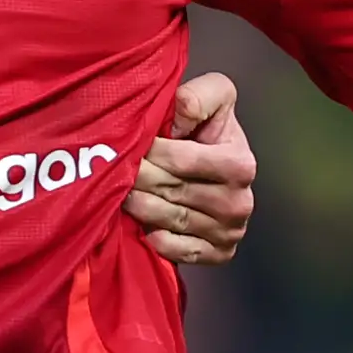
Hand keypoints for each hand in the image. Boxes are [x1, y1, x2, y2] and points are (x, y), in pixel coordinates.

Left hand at [128, 69, 257, 265]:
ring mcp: (230, 232)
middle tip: (113, 168)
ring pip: (167, 219)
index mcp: (240, 164)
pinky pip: (176, 250)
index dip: (150, 150)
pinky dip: (154, 238)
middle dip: (137, 177)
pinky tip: (142, 224)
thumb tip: (176, 118)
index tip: (129, 141)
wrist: (218, 166)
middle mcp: (239, 202)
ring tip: (120, 190)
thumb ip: (197, 98)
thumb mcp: (214, 98)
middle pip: (170, 190)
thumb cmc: (208, 129)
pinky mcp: (218, 254)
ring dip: (137, 206)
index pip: (180, 160)